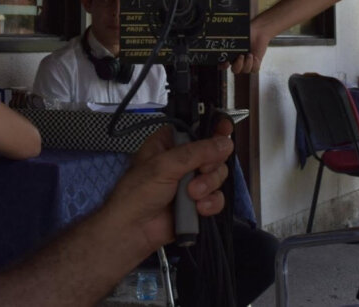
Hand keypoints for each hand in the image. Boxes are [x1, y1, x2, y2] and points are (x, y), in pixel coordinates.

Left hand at [101, 121, 233, 254]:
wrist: (133, 231)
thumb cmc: (136, 194)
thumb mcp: (164, 166)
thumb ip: (197, 153)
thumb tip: (224, 143)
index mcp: (169, 143)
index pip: (197, 129)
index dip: (213, 128)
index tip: (224, 129)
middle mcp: (182, 161)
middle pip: (214, 153)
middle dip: (210, 166)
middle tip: (199, 172)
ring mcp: (191, 182)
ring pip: (218, 176)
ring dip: (208, 186)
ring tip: (192, 195)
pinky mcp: (197, 202)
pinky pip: (217, 197)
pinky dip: (211, 203)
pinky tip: (199, 209)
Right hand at [225, 25, 273, 74]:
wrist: (259, 32)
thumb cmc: (246, 33)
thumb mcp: (236, 36)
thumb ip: (228, 40)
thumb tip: (222, 40)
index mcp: (230, 55)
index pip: (223, 65)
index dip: (223, 66)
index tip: (226, 62)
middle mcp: (238, 61)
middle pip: (235, 70)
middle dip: (238, 66)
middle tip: (241, 56)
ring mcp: (247, 63)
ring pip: (245, 71)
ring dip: (248, 63)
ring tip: (250, 54)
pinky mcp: (256, 64)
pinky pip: (254, 70)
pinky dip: (255, 64)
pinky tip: (255, 57)